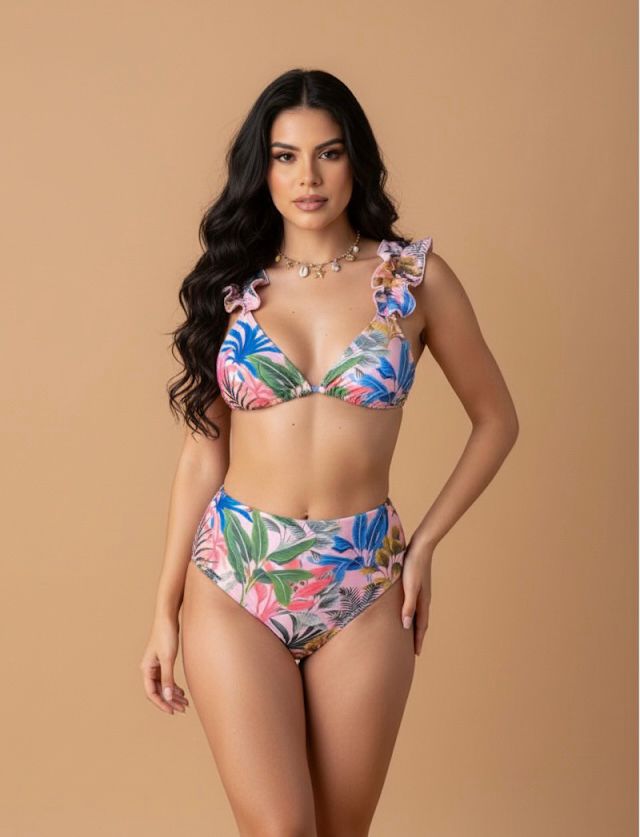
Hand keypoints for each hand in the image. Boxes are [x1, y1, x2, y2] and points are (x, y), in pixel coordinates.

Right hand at [140, 615, 189, 714]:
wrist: (168, 618)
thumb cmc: (166, 636)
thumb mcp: (168, 658)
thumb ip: (168, 678)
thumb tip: (168, 697)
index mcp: (146, 669)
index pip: (152, 693)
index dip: (161, 703)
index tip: (172, 711)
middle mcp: (149, 669)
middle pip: (158, 691)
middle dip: (170, 701)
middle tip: (183, 709)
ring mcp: (155, 665)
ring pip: (163, 686)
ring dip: (173, 695)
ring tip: (185, 703)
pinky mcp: (163, 661)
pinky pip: (167, 679)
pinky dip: (174, 686)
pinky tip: (182, 692)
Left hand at [400, 537, 433, 655]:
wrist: (421, 546)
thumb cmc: (413, 566)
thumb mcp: (409, 587)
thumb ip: (408, 606)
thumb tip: (407, 626)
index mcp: (423, 602)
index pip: (421, 626)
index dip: (418, 640)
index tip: (416, 654)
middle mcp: (424, 598)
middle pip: (421, 622)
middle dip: (417, 636)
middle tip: (413, 649)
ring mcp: (421, 591)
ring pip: (418, 613)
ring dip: (415, 624)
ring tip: (409, 633)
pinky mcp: (416, 584)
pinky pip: (415, 604)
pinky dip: (412, 612)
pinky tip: (406, 610)